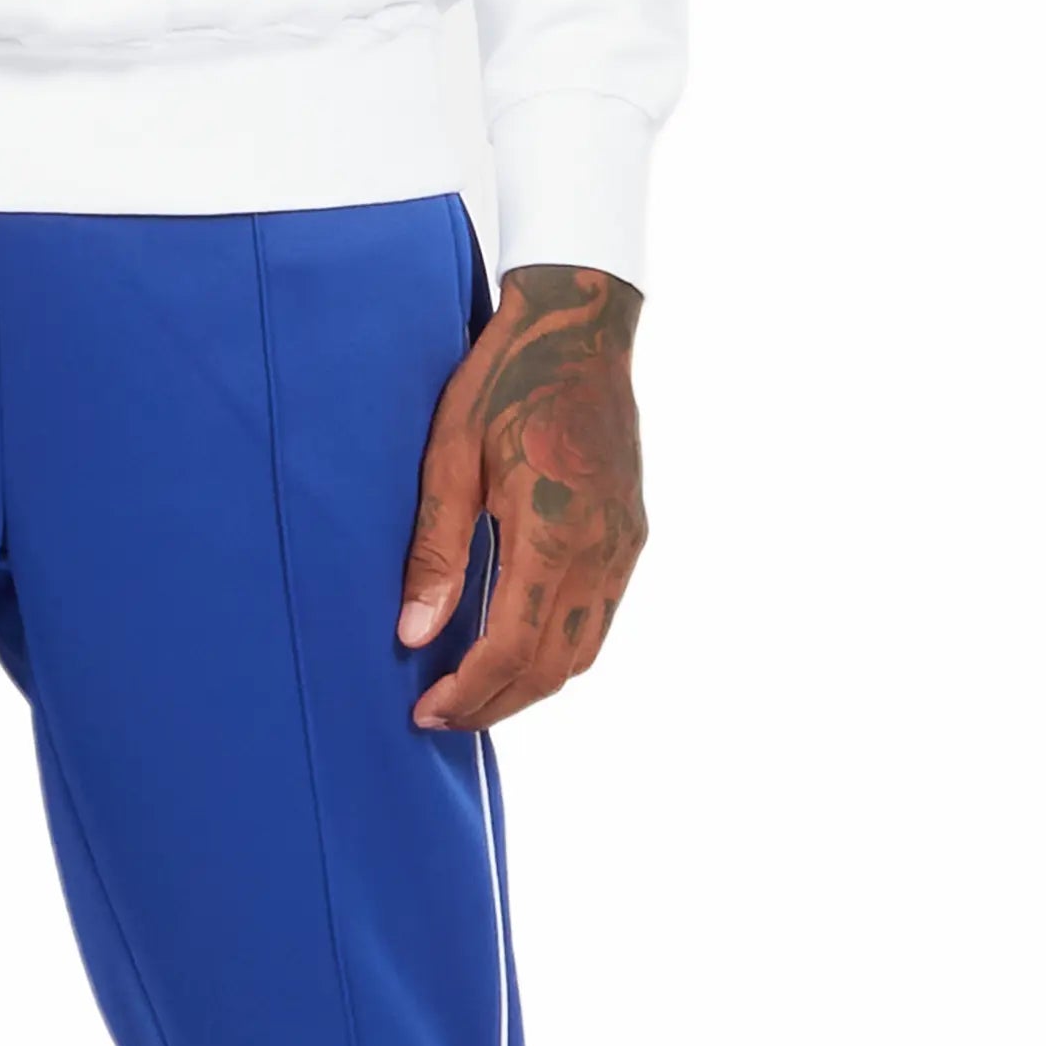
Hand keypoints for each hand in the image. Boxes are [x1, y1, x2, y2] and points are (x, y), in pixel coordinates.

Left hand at [398, 264, 647, 732]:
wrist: (580, 327)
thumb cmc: (506, 381)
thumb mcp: (450, 457)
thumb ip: (436, 550)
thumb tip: (413, 633)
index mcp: (554, 533)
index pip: (511, 647)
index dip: (468, 692)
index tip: (425, 712)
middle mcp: (602, 551)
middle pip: (552, 667)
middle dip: (496, 704)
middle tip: (442, 718)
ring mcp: (625, 547)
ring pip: (583, 652)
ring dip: (529, 685)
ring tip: (474, 693)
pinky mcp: (631, 537)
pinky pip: (599, 620)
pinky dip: (558, 651)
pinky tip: (516, 647)